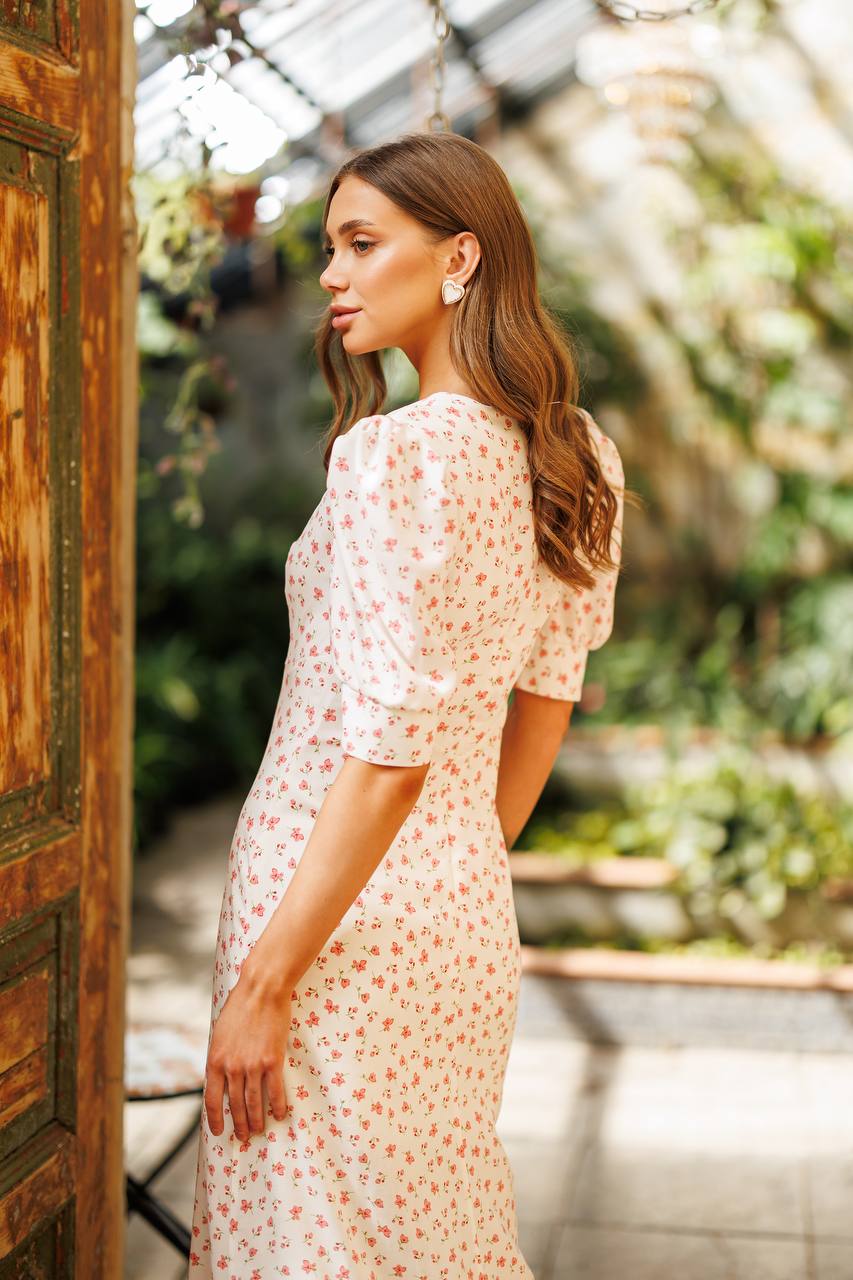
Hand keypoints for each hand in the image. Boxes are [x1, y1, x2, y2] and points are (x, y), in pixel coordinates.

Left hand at [203, 973, 290, 1142]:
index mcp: (215, 1061)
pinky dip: (278, 1105)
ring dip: (257, 1120)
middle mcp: (232, 1068)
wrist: (261, 990)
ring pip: (254, 1102)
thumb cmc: (239, 1006)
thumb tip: (221, 1073)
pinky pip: (275, 1090)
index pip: (212, 1100)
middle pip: (235, 1105)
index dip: (215, 1119)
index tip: (218, 1131)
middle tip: (244, 1136)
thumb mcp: (220, 1033)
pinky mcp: (272, 1060)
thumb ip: (220, 1056)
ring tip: (259, 1130)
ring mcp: (252, 1066)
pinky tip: (280, 1114)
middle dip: (239, 1124)